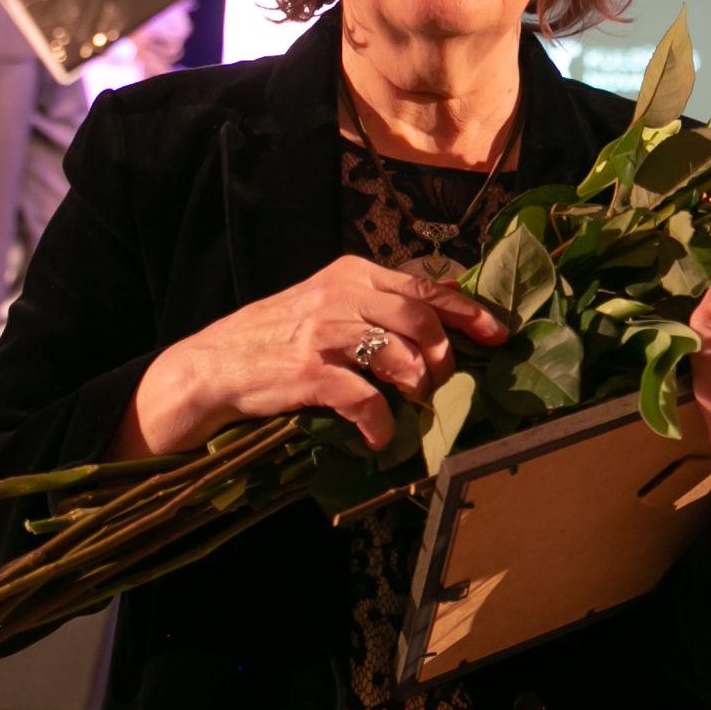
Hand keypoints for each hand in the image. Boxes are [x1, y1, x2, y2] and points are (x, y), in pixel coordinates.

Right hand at [111, 256, 509, 459]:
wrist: (210, 367)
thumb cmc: (276, 339)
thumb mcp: (328, 305)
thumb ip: (377, 307)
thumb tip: (443, 322)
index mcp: (353, 273)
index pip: (428, 287)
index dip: (471, 312)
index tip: (500, 335)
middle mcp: (341, 294)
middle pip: (423, 319)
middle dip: (445, 357)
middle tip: (440, 384)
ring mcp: (324, 332)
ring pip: (402, 354)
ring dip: (418, 387)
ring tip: (412, 405)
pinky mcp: (307, 372)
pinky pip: (365, 399)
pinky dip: (381, 423)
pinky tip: (379, 437)